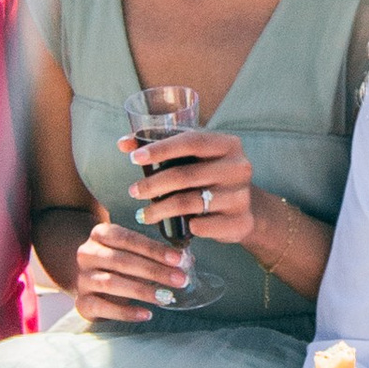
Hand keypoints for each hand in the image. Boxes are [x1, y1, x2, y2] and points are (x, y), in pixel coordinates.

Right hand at [71, 215, 193, 324]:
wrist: (88, 281)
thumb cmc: (118, 264)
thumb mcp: (133, 252)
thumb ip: (155, 254)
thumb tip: (186, 260)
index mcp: (100, 234)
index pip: (127, 238)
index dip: (154, 249)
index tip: (177, 259)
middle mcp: (87, 254)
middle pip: (121, 261)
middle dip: (154, 270)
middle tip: (179, 279)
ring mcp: (82, 279)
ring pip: (111, 283)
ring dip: (142, 290)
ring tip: (166, 297)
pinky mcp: (82, 303)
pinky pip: (102, 308)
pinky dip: (125, 312)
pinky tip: (146, 314)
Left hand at [118, 124, 259, 248]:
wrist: (246, 207)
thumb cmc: (210, 176)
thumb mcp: (192, 157)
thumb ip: (159, 147)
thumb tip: (123, 144)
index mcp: (228, 144)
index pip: (192, 141)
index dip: (161, 149)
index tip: (134, 159)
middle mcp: (239, 168)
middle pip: (186, 175)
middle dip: (154, 184)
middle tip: (133, 192)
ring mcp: (241, 196)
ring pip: (191, 202)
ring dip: (161, 209)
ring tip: (143, 214)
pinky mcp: (240, 221)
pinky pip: (204, 226)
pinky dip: (188, 226)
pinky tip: (177, 226)